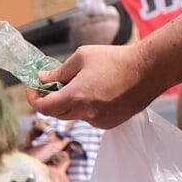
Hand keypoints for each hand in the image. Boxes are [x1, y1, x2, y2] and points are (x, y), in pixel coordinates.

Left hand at [34, 43, 155, 129]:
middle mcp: (86, 114)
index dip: (33, 99)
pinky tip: (98, 92)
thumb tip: (42, 79)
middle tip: (51, 84)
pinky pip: (90, 118)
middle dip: (50, 99)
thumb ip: (59, 72)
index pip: (44, 107)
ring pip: (74, 115)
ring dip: (70, 102)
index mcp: (76, 97)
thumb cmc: (115, 59)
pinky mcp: (110, 123)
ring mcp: (99, 121)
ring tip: (81, 83)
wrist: (148, 70)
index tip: (33, 88)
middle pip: (57, 113)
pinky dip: (86, 107)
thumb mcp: (82, 57)